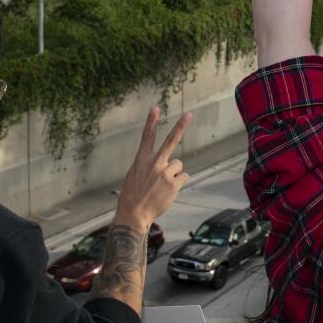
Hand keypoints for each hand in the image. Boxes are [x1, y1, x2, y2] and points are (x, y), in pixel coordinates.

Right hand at [115, 107, 191, 229]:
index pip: (147, 137)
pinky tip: (167, 192)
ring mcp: (164, 173)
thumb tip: (168, 163)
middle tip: (190, 114)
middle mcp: (154, 164)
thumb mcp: (135, 175)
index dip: (151, 122)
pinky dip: (178, 183)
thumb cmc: (133, 195)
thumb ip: (150, 166)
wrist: (133, 215)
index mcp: (141, 160)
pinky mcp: (173, 184)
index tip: (155, 107)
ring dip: (174, 173)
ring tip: (162, 185)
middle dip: (180, 126)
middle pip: (170, 141)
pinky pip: (183, 177)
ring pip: (179, 165)